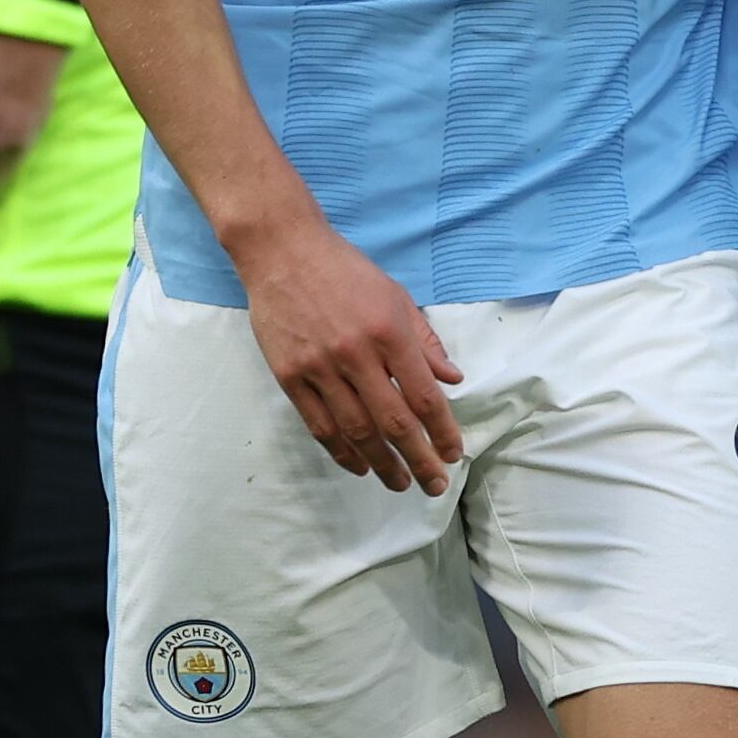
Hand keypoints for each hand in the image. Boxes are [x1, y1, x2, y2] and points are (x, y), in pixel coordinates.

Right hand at [235, 217, 463, 495]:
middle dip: (418, 460)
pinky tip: (359, 466)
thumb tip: (452, 379)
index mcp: (389, 332)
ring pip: (356, 432)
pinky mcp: (290, 377)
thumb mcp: (396, 296)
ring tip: (400, 483)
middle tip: (434, 485)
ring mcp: (320, 368)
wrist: (284, 252)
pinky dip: (342, 452)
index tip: (453, 454)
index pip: (422, 396)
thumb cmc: (346, 271)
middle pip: (393, 423)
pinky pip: (320, 426)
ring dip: (382, 464)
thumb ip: (425, 340)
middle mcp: (357, 354)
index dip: (441, 431)